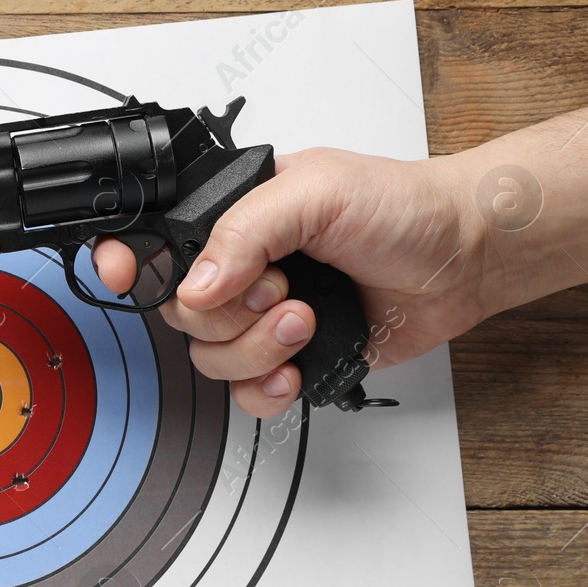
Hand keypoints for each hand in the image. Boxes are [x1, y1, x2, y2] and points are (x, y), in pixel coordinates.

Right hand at [93, 147, 491, 418]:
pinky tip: (298, 366)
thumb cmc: (401, 207)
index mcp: (230, 216)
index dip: (124, 261)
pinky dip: (267, 388)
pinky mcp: (289, 358)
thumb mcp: (315, 192)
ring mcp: (261, 316)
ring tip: (308, 319)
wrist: (463, 259)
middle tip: (283, 288)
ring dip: (257, 349)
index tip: (126, 275)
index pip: (150, 240)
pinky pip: (243, 394)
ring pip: (209, 358)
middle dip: (230, 313)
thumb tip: (197, 284)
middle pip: (180, 314)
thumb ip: (244, 231)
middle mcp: (239, 267)